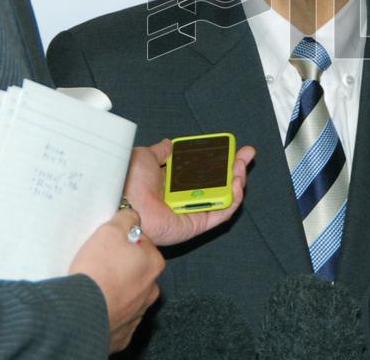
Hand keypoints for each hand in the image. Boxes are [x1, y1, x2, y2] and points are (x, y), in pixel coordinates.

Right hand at [70, 208, 164, 352]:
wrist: (81, 311)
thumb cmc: (99, 270)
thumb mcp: (112, 230)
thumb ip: (127, 218)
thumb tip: (132, 216)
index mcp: (154, 264)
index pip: (142, 243)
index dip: (124, 241)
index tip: (110, 244)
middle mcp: (151, 290)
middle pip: (136, 269)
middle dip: (121, 265)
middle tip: (100, 263)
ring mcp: (137, 313)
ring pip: (127, 293)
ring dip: (115, 288)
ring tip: (95, 284)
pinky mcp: (122, 332)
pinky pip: (116, 316)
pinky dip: (107, 309)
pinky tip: (94, 303)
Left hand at [124, 139, 255, 245]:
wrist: (123, 200)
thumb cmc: (130, 180)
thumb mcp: (145, 157)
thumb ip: (160, 152)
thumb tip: (170, 144)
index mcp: (171, 184)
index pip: (202, 171)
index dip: (218, 160)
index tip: (231, 148)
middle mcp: (182, 199)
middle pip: (216, 184)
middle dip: (234, 169)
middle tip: (246, 154)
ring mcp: (191, 212)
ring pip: (222, 199)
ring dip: (237, 181)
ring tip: (242, 166)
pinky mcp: (196, 225)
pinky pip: (220, 214)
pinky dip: (232, 200)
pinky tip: (237, 183)